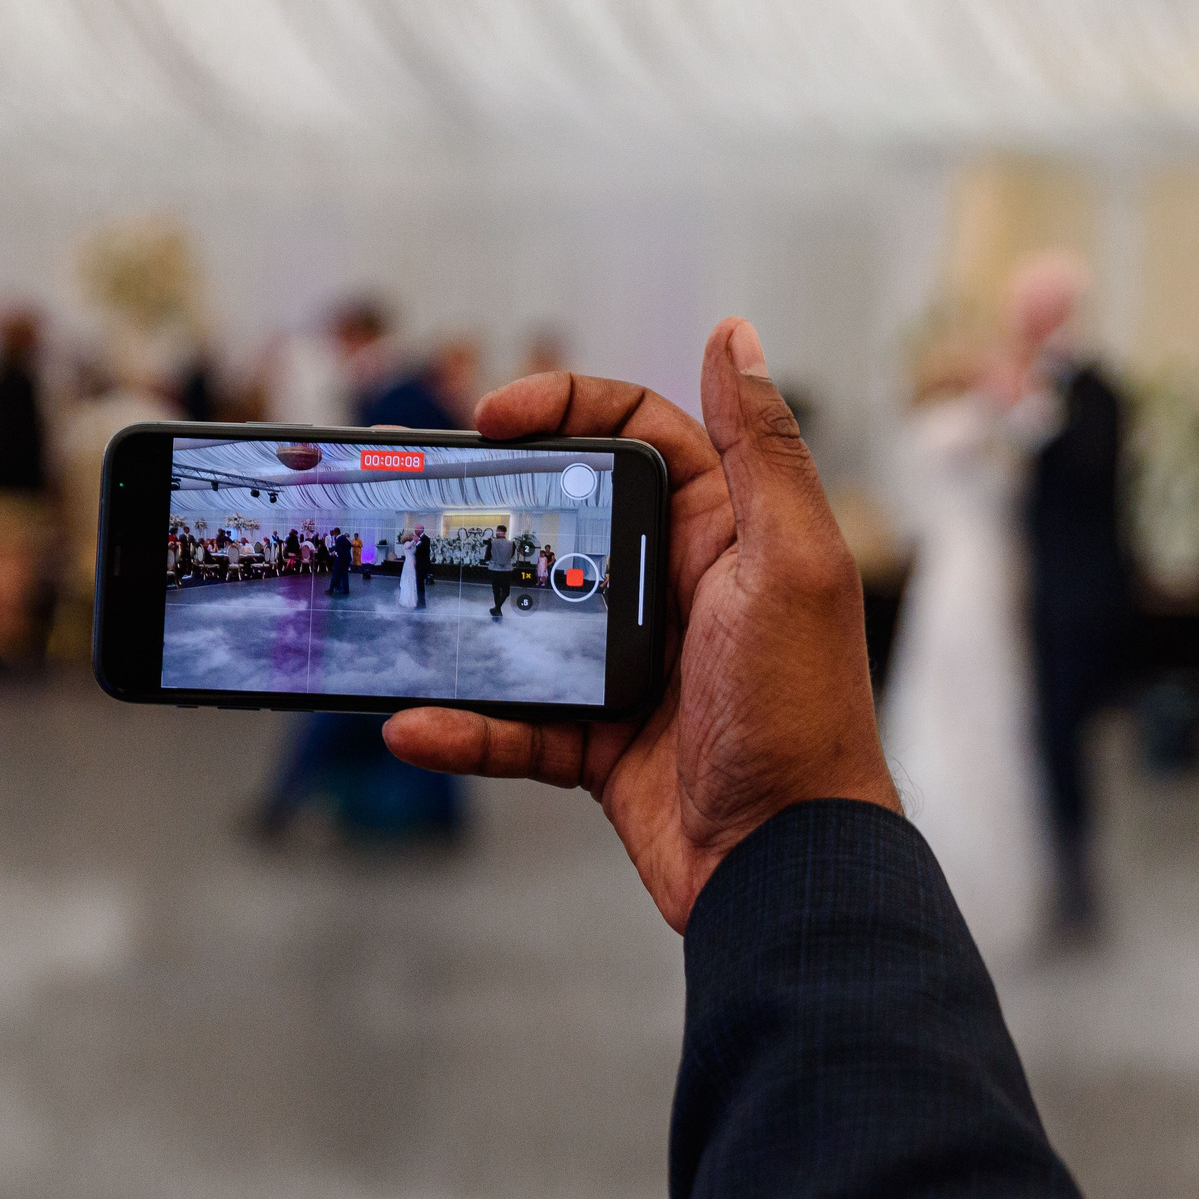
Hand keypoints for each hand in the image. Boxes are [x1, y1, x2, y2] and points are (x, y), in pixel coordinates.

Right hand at [383, 318, 897, 931]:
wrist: (791, 864)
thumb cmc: (804, 710)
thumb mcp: (790, 561)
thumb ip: (759, 448)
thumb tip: (733, 334)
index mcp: (724, 530)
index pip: (638, 432)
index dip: (565, 404)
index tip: (492, 414)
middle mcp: (675, 587)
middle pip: (565, 517)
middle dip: (489, 500)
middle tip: (415, 491)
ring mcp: (633, 665)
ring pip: (524, 619)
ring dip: (459, 617)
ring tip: (394, 599)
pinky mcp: (600, 741)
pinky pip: (513, 723)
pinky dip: (463, 724)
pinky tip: (414, 721)